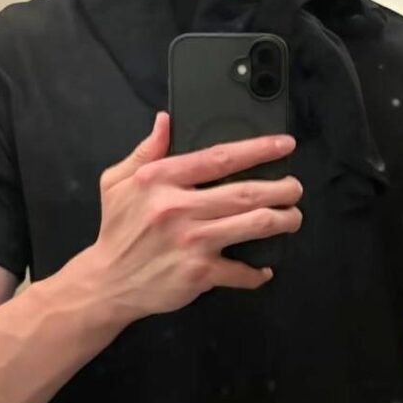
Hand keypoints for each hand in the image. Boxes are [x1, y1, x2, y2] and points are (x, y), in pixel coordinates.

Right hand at [73, 113, 302, 324]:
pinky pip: (240, 271)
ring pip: (254, 225)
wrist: (107, 282)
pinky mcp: (199, 274)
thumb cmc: (117, 228)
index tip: (284, 144)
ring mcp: (192, 242)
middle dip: (281, 187)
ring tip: (293, 217)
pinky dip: (257, 272)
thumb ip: (145, 150)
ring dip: (283, 220)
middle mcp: (179, 208)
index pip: (219, 157)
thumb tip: (166, 120)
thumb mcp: (118, 182)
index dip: (258, 149)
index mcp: (161, 180)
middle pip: (246, 192)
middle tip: (295, 187)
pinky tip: (264, 268)